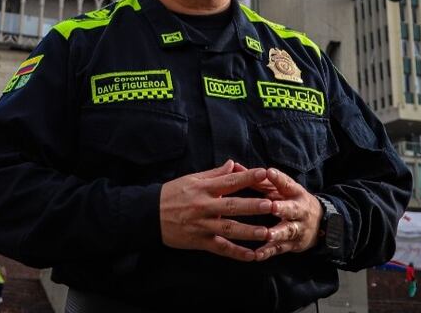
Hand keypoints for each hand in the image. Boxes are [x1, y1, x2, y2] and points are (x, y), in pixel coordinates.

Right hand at [158, 160, 280, 262]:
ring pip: (228, 229)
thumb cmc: (172, 194)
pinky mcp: (200, 241)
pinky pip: (221, 248)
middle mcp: (204, 206)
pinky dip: (236, 253)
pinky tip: (252, 256)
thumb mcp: (191, 179)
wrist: (149, 215)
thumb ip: (214, 174)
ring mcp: (202, 225)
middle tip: (271, 205)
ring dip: (249, 232)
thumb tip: (233, 164)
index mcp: (203, 188)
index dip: (246, 177)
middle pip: (231, 206)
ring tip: (267, 233)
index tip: (264, 173)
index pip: (228, 181)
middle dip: (252, 206)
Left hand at [245, 166, 321, 259]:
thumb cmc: (291, 201)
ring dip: (278, 233)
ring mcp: (297, 228)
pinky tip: (257, 255)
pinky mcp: (292, 244)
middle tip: (272, 206)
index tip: (269, 172)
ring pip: (288, 230)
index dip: (279, 179)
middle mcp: (299, 210)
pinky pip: (280, 249)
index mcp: (295, 193)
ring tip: (267, 234)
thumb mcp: (280, 189)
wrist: (321, 224)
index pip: (287, 184)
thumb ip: (258, 179)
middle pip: (292, 209)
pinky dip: (268, 252)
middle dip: (283, 208)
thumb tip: (233, 166)